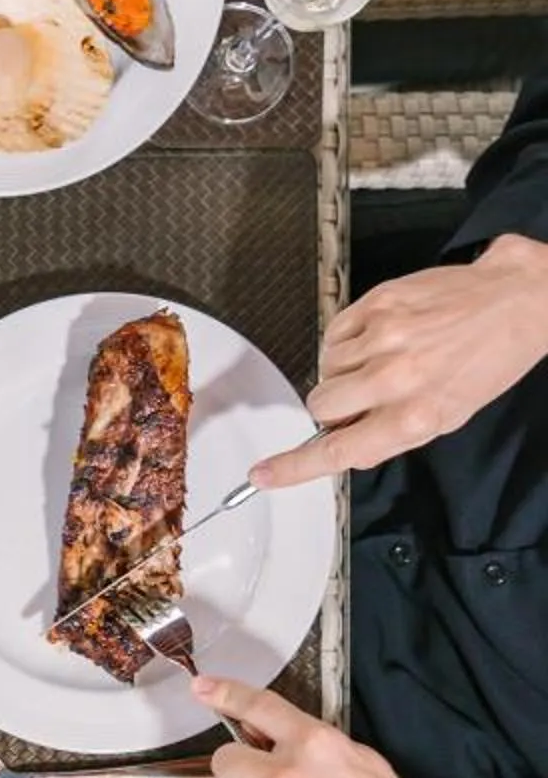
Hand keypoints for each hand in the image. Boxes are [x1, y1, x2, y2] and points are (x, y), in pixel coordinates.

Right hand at [252, 235, 547, 490]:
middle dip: (331, 406)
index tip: (263, 474)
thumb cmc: (487, 362)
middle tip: (361, 396)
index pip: (338, 451)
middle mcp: (394, 380)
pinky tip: (378, 336)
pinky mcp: (375, 304)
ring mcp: (382, 338)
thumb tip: (345, 438)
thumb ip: (393, 430)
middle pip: (319, 405)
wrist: (515, 303)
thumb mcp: (449, 414)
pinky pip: (333, 334)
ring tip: (382, 359)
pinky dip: (346, 340)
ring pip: (324, 368)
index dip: (294, 467)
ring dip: (342, 370)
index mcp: (416, 418)